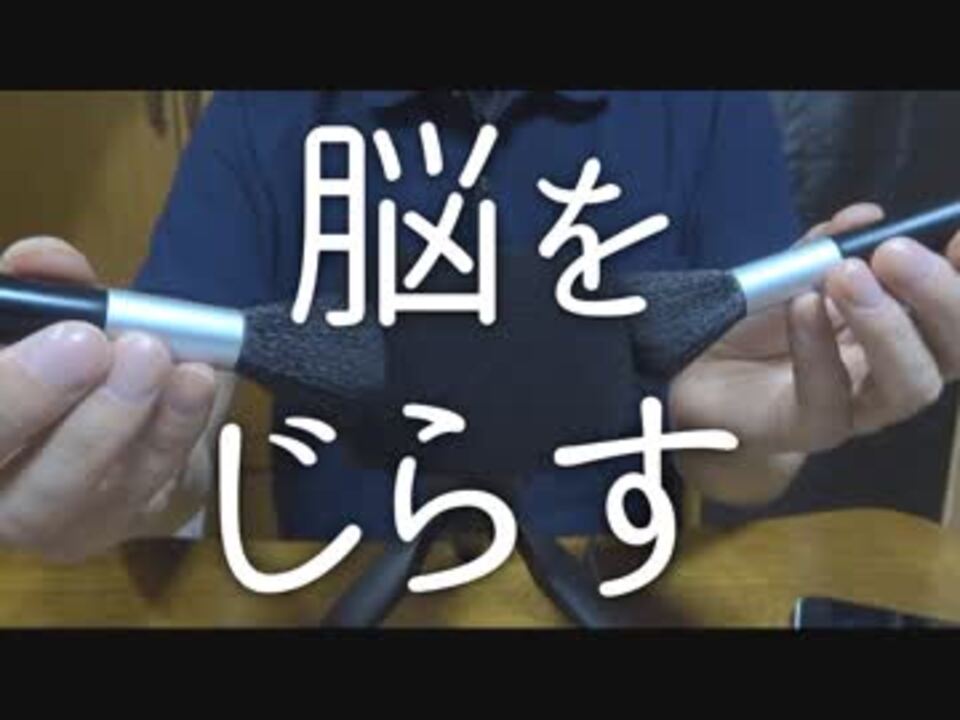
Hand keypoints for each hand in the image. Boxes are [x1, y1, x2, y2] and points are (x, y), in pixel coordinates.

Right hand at [0, 237, 217, 561]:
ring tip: (152, 354)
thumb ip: (44, 287)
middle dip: (38, 399)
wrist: (125, 423)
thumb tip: (41, 258)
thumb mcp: (44, 320)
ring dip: (118, 414)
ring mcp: (56, 519)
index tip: (53, 332)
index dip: (5, 387)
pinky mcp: (122, 520)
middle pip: (2, 469)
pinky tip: (194, 381)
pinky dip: (175, 425)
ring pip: (77, 484)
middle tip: (91, 345)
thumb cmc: (63, 368)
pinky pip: (150, 478)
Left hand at [670, 203, 959, 503]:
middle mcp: (891, 372)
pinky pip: (829, 398)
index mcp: (902, 329)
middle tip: (896, 252)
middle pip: (953, 351)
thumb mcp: (790, 273)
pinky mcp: (809, 430)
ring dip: (887, 326)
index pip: (957, 313)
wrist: (689, 368)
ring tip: (846, 276)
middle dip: (940, 297)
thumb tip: (868, 215)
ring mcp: (856, 408)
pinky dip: (818, 349)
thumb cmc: (753, 324)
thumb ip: (826, 247)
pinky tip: (802, 308)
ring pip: (910, 385)